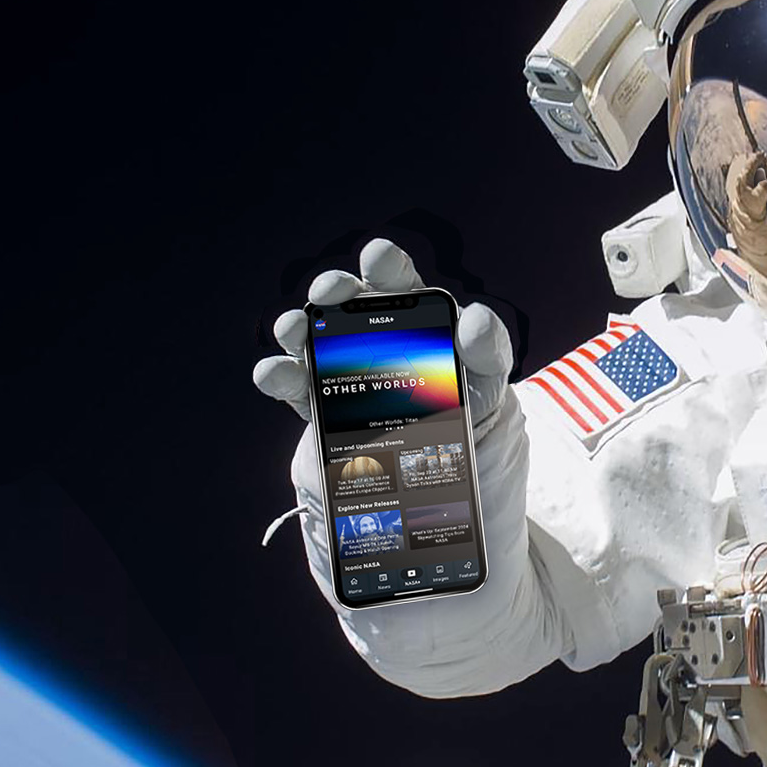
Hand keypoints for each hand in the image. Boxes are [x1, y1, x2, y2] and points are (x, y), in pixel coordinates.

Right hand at [251, 238, 513, 427]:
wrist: (438, 509)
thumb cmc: (471, 443)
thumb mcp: (491, 397)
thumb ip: (487, 355)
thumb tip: (475, 318)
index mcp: (424, 332)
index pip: (405, 291)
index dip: (389, 268)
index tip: (377, 256)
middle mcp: (381, 347)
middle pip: (352, 308)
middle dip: (337, 291)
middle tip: (329, 292)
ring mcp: (348, 380)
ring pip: (317, 342)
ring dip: (300, 329)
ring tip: (293, 329)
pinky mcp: (323, 417)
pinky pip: (299, 391)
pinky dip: (281, 376)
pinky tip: (274, 372)